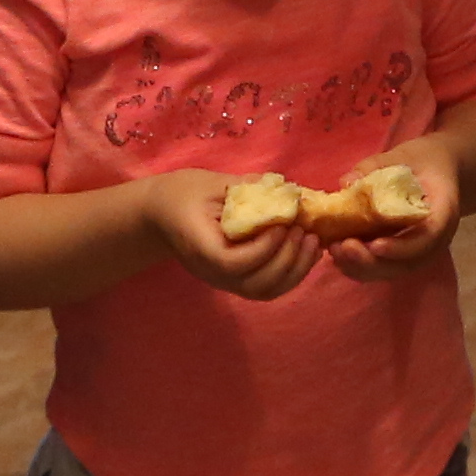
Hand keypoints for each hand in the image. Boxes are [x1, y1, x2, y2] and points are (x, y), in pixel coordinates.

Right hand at [137, 170, 328, 300]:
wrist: (163, 214)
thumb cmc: (186, 194)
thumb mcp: (212, 184)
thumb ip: (248, 188)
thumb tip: (289, 191)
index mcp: (200, 246)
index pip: (232, 263)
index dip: (262, 249)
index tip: (280, 224)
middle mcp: (212, 272)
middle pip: (254, 285)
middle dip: (287, 259)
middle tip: (303, 230)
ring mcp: (225, 281)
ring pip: (266, 291)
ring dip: (296, 270)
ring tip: (313, 242)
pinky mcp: (237, 280)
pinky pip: (268, 287)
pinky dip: (293, 274)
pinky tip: (309, 252)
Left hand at [325, 156, 461, 279]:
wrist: (439, 170)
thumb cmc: (424, 160)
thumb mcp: (404, 154)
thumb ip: (376, 166)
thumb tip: (347, 183)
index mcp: (443, 211)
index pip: (428, 237)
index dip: (401, 247)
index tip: (374, 245)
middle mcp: (435, 239)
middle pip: (408, 264)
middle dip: (373, 262)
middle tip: (343, 247)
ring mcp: (420, 250)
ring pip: (393, 271)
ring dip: (362, 267)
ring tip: (334, 250)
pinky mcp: (405, 254)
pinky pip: (384, 268)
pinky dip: (360, 266)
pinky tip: (337, 254)